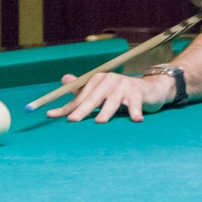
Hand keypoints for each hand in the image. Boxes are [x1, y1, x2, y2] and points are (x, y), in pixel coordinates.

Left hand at [45, 72, 172, 122]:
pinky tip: (136, 119)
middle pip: (94, 97)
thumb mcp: (100, 91)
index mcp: (98, 79)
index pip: (81, 96)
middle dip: (83, 109)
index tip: (52, 115)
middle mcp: (110, 79)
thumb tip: (63, 79)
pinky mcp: (138, 92)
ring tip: (100, 121)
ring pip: (113, 100)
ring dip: (107, 111)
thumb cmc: (120, 92)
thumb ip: (82, 90)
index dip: (68, 107)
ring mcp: (124, 85)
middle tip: (73, 120)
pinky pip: (135, 103)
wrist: (148, 89)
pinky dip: (135, 111)